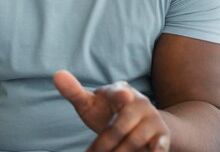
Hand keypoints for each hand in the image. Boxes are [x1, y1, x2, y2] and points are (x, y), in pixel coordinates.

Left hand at [53, 70, 169, 151]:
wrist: (142, 125)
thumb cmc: (108, 113)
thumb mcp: (90, 104)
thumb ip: (74, 92)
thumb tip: (56, 75)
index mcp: (120, 91)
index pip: (118, 93)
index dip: (120, 95)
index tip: (124, 95)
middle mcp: (139, 102)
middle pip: (118, 128)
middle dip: (103, 145)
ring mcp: (152, 119)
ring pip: (133, 141)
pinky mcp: (162, 136)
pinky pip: (157, 149)